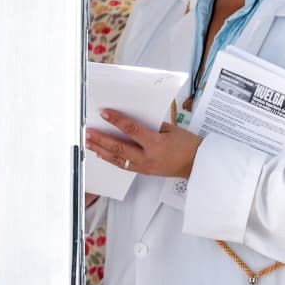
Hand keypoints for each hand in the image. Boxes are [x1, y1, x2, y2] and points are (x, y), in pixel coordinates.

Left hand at [85, 109, 201, 179]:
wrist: (197, 164)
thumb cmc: (187, 144)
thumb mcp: (170, 129)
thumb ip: (150, 125)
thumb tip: (130, 121)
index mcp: (156, 143)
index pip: (132, 129)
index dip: (116, 120)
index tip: (105, 113)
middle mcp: (148, 157)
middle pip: (119, 147)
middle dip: (101, 139)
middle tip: (88, 132)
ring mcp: (145, 167)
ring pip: (118, 159)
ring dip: (101, 150)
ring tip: (89, 143)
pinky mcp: (145, 172)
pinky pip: (124, 166)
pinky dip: (111, 159)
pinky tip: (102, 154)